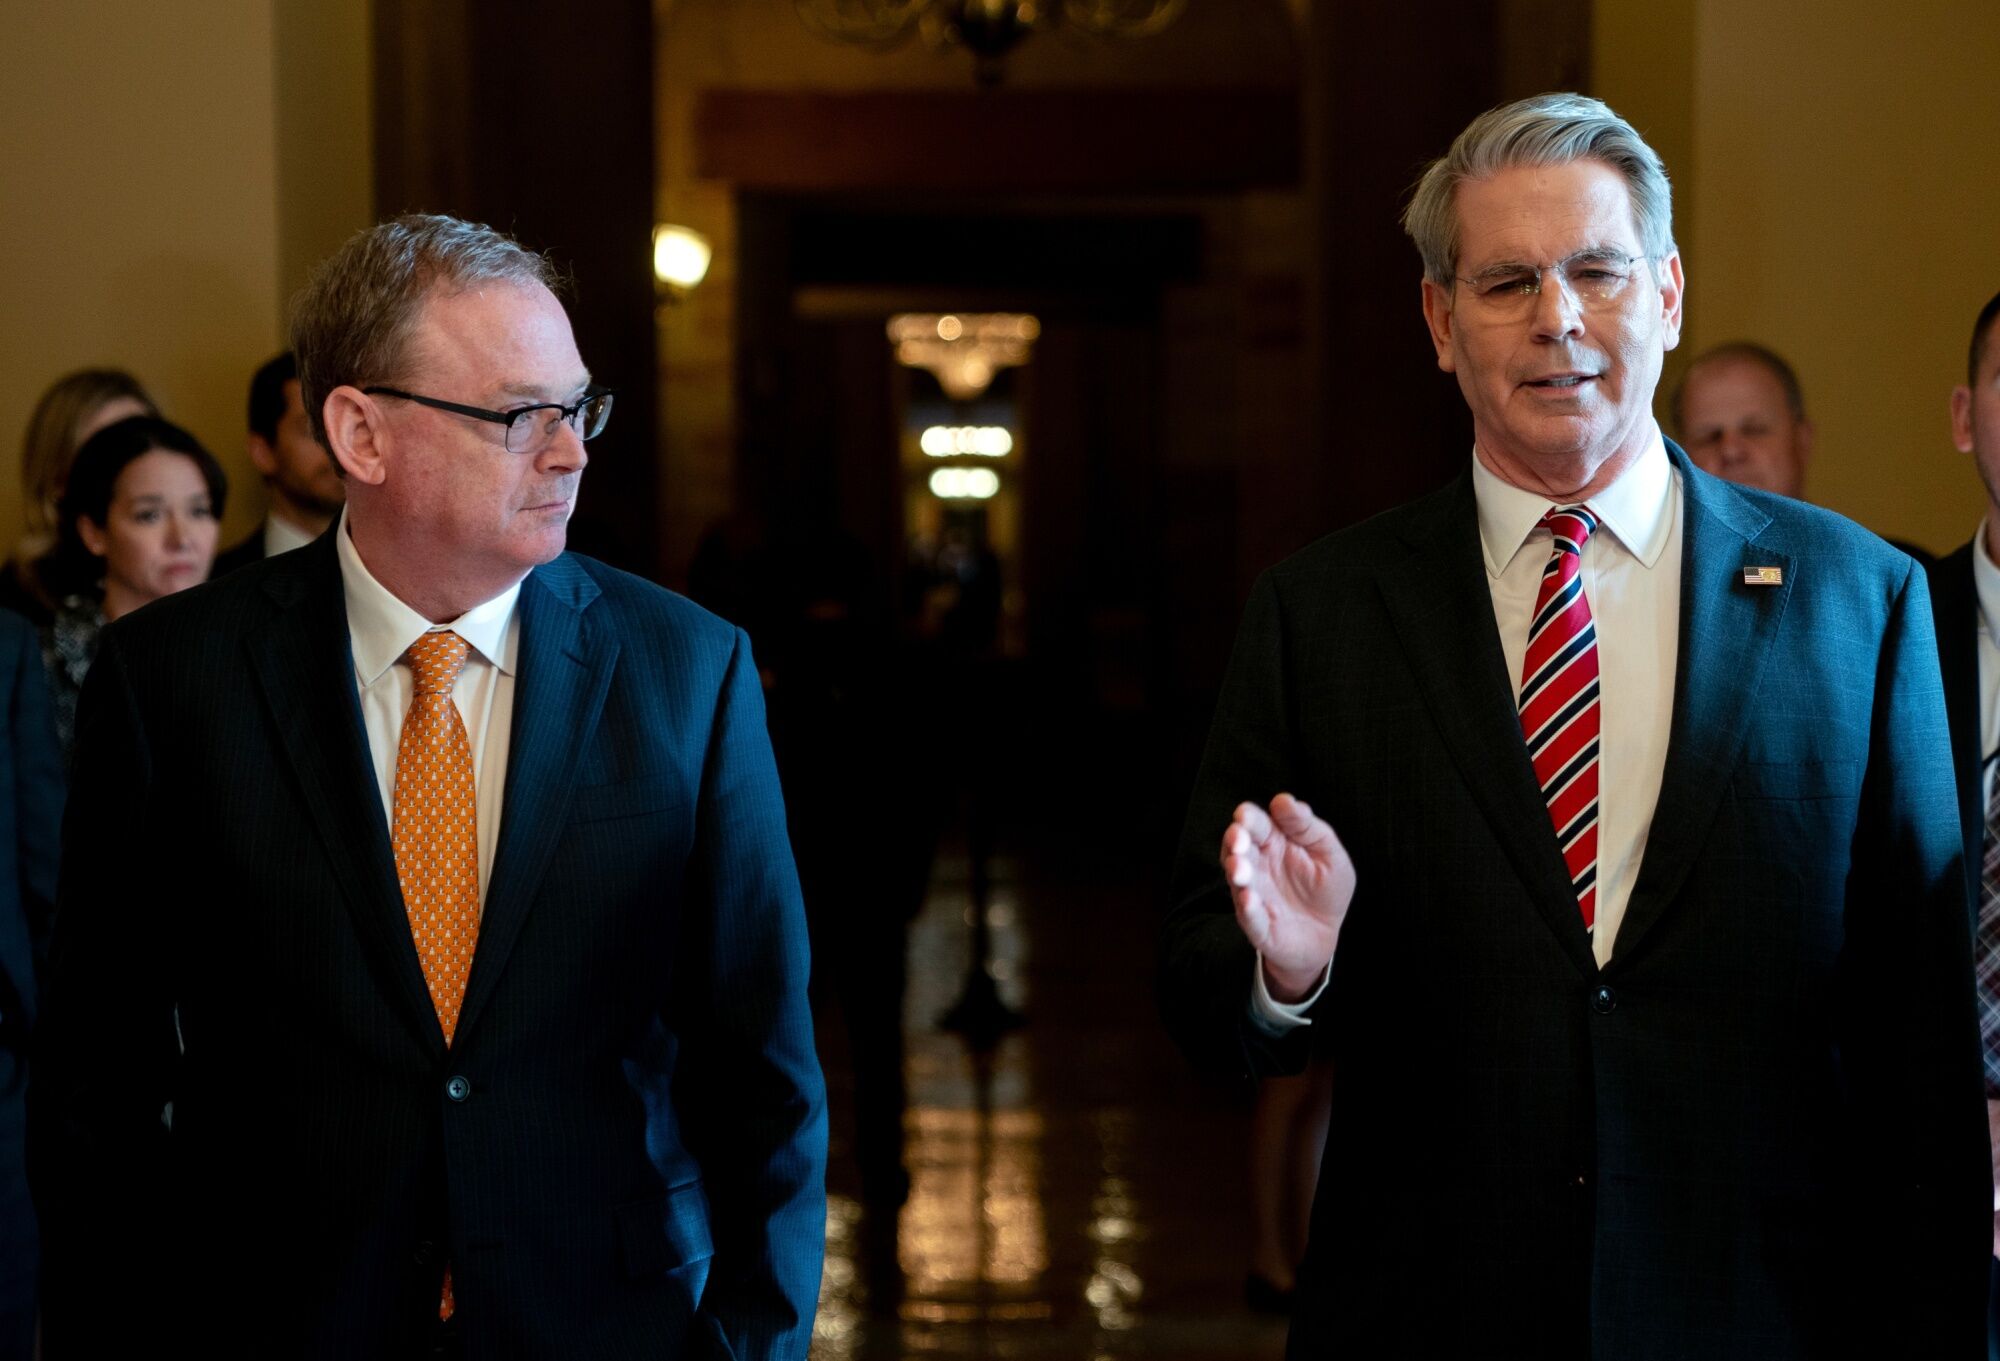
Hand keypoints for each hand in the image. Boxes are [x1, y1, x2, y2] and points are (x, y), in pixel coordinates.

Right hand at [1220, 793, 1356, 1003]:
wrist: (1326, 933)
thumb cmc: (1325, 887)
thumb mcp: (1328, 851)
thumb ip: (1307, 826)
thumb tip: (1283, 799)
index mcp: (1272, 841)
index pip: (1254, 822)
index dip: (1247, 817)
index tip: (1244, 815)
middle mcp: (1256, 865)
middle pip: (1237, 847)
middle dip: (1234, 841)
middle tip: (1239, 839)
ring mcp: (1253, 894)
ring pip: (1237, 879)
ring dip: (1236, 872)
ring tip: (1241, 869)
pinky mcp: (1257, 924)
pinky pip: (1248, 916)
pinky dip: (1247, 908)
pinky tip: (1250, 900)